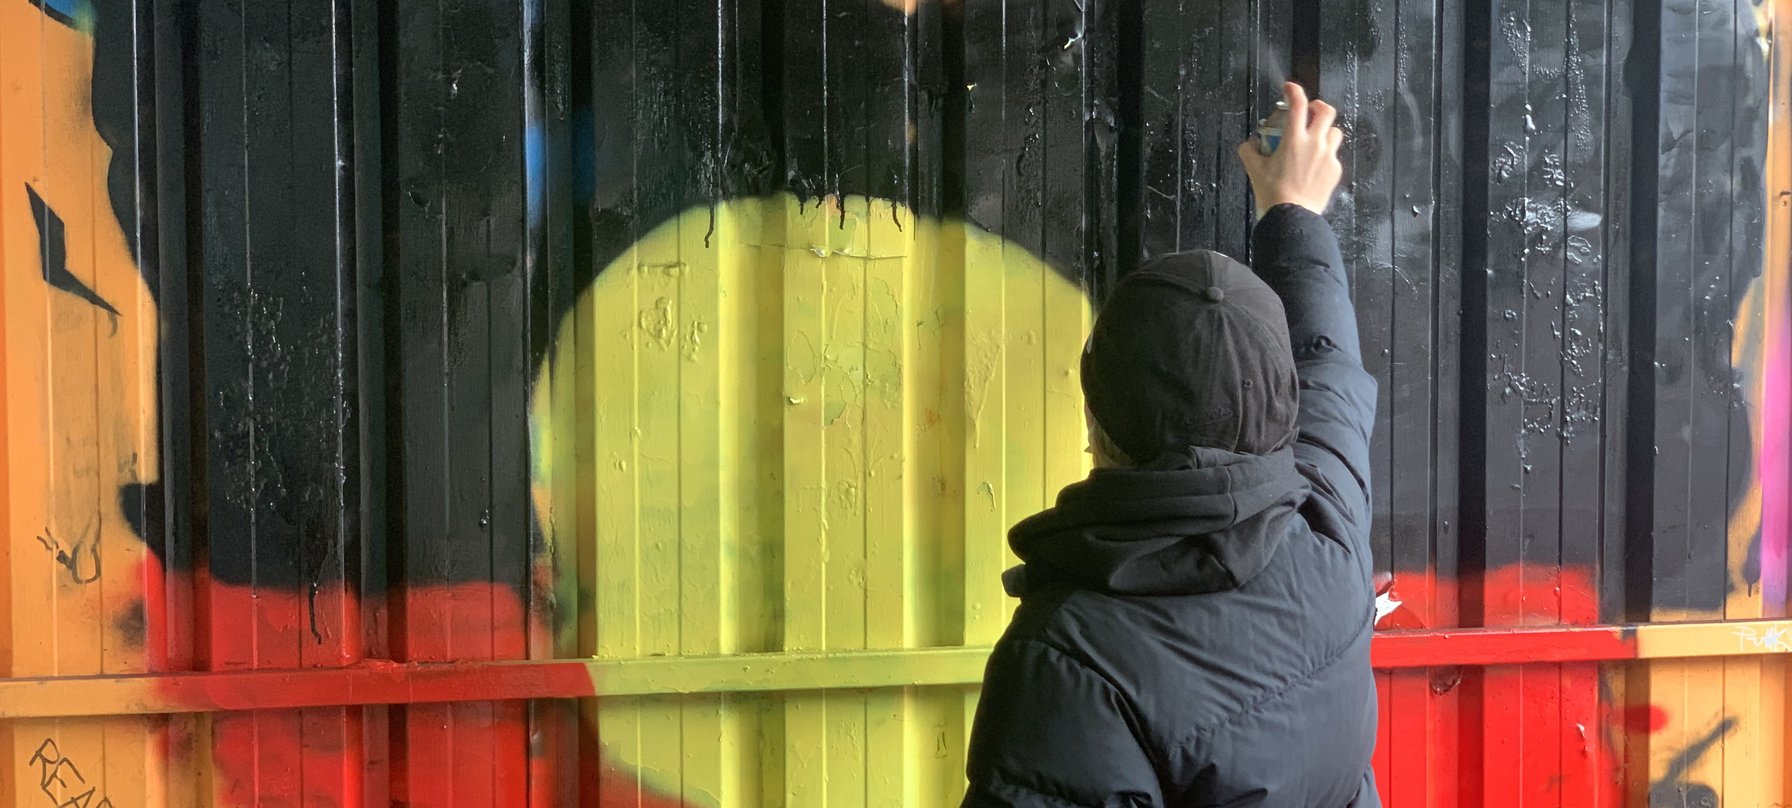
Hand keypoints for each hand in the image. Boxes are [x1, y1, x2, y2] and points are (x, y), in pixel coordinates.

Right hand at [1237, 82, 1343, 216]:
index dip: (1294, 91)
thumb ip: (1249, 152)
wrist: (1293, 215)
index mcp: (1294, 139)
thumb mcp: (1255, 170)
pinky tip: (1315, 164)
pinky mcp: (1334, 170)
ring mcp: (1327, 156)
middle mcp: (1314, 143)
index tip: (1290, 89)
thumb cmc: (1274, 193)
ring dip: (1326, 130)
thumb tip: (1248, 144)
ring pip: (1335, 132)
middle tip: (1310, 111)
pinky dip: (1325, 154)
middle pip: (1326, 111)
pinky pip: (1333, 155)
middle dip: (1318, 106)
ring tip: (1315, 139)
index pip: (1298, 104)